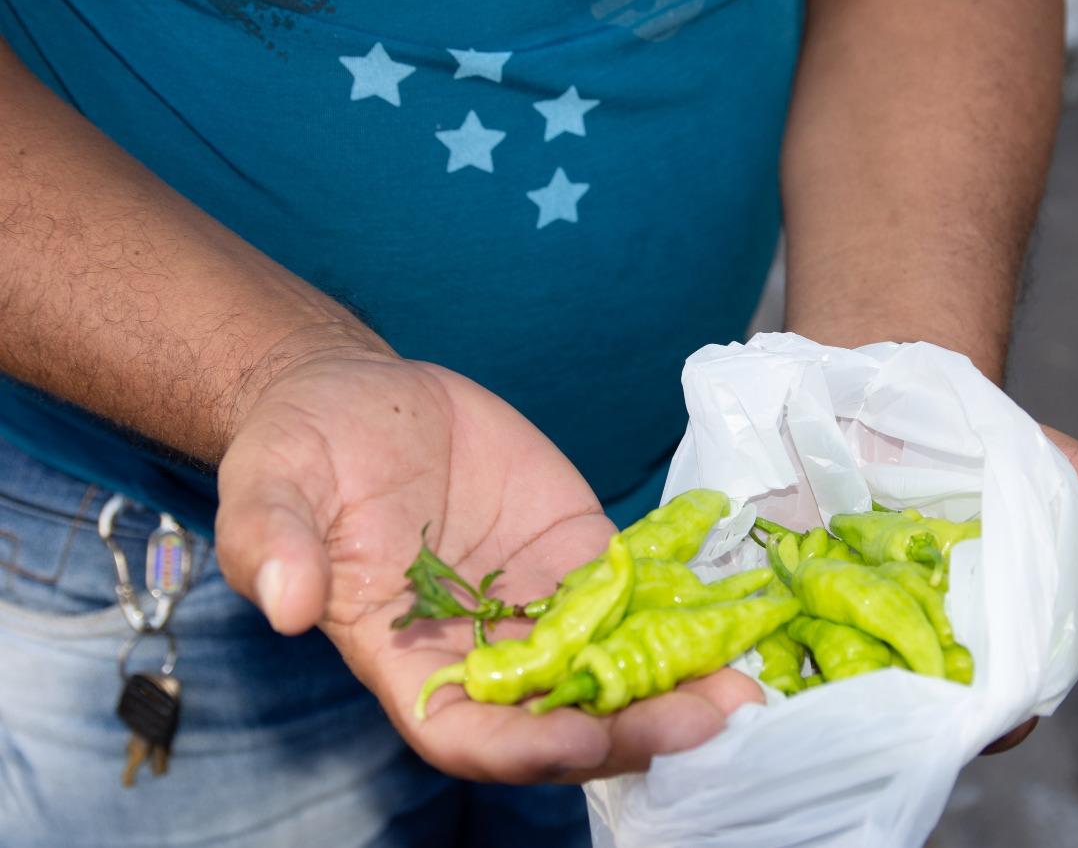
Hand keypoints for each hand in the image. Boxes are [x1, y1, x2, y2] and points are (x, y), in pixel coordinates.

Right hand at [214, 351, 759, 783]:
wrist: (363, 396)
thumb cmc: (303, 446)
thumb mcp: (270, 480)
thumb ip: (274, 540)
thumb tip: (285, 601)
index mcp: (404, 655)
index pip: (465, 733)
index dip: (523, 745)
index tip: (580, 735)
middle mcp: (480, 646)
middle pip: (560, 715)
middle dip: (632, 729)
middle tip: (705, 718)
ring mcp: (536, 602)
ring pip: (613, 665)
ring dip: (677, 683)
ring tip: (743, 681)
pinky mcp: (577, 554)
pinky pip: (637, 596)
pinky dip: (684, 611)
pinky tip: (733, 614)